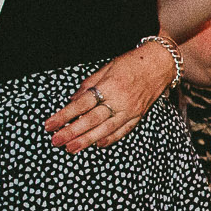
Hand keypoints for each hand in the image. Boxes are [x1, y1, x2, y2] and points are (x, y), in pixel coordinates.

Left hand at [44, 44, 167, 150]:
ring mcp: (130, 110)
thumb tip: (73, 101)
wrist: (161, 64)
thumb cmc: (132, 62)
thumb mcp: (107, 67)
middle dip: (72, 132)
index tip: (49, 124)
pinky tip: (98, 145)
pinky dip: (110, 138)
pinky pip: (123, 130)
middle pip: (91, 120)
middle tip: (56, 141)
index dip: (64, 115)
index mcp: (109, 86)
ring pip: (105, 129)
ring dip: (87, 140)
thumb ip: (89, 85)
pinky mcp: (139, 115)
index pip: (82, 104)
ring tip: (71, 148)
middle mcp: (120, 100)